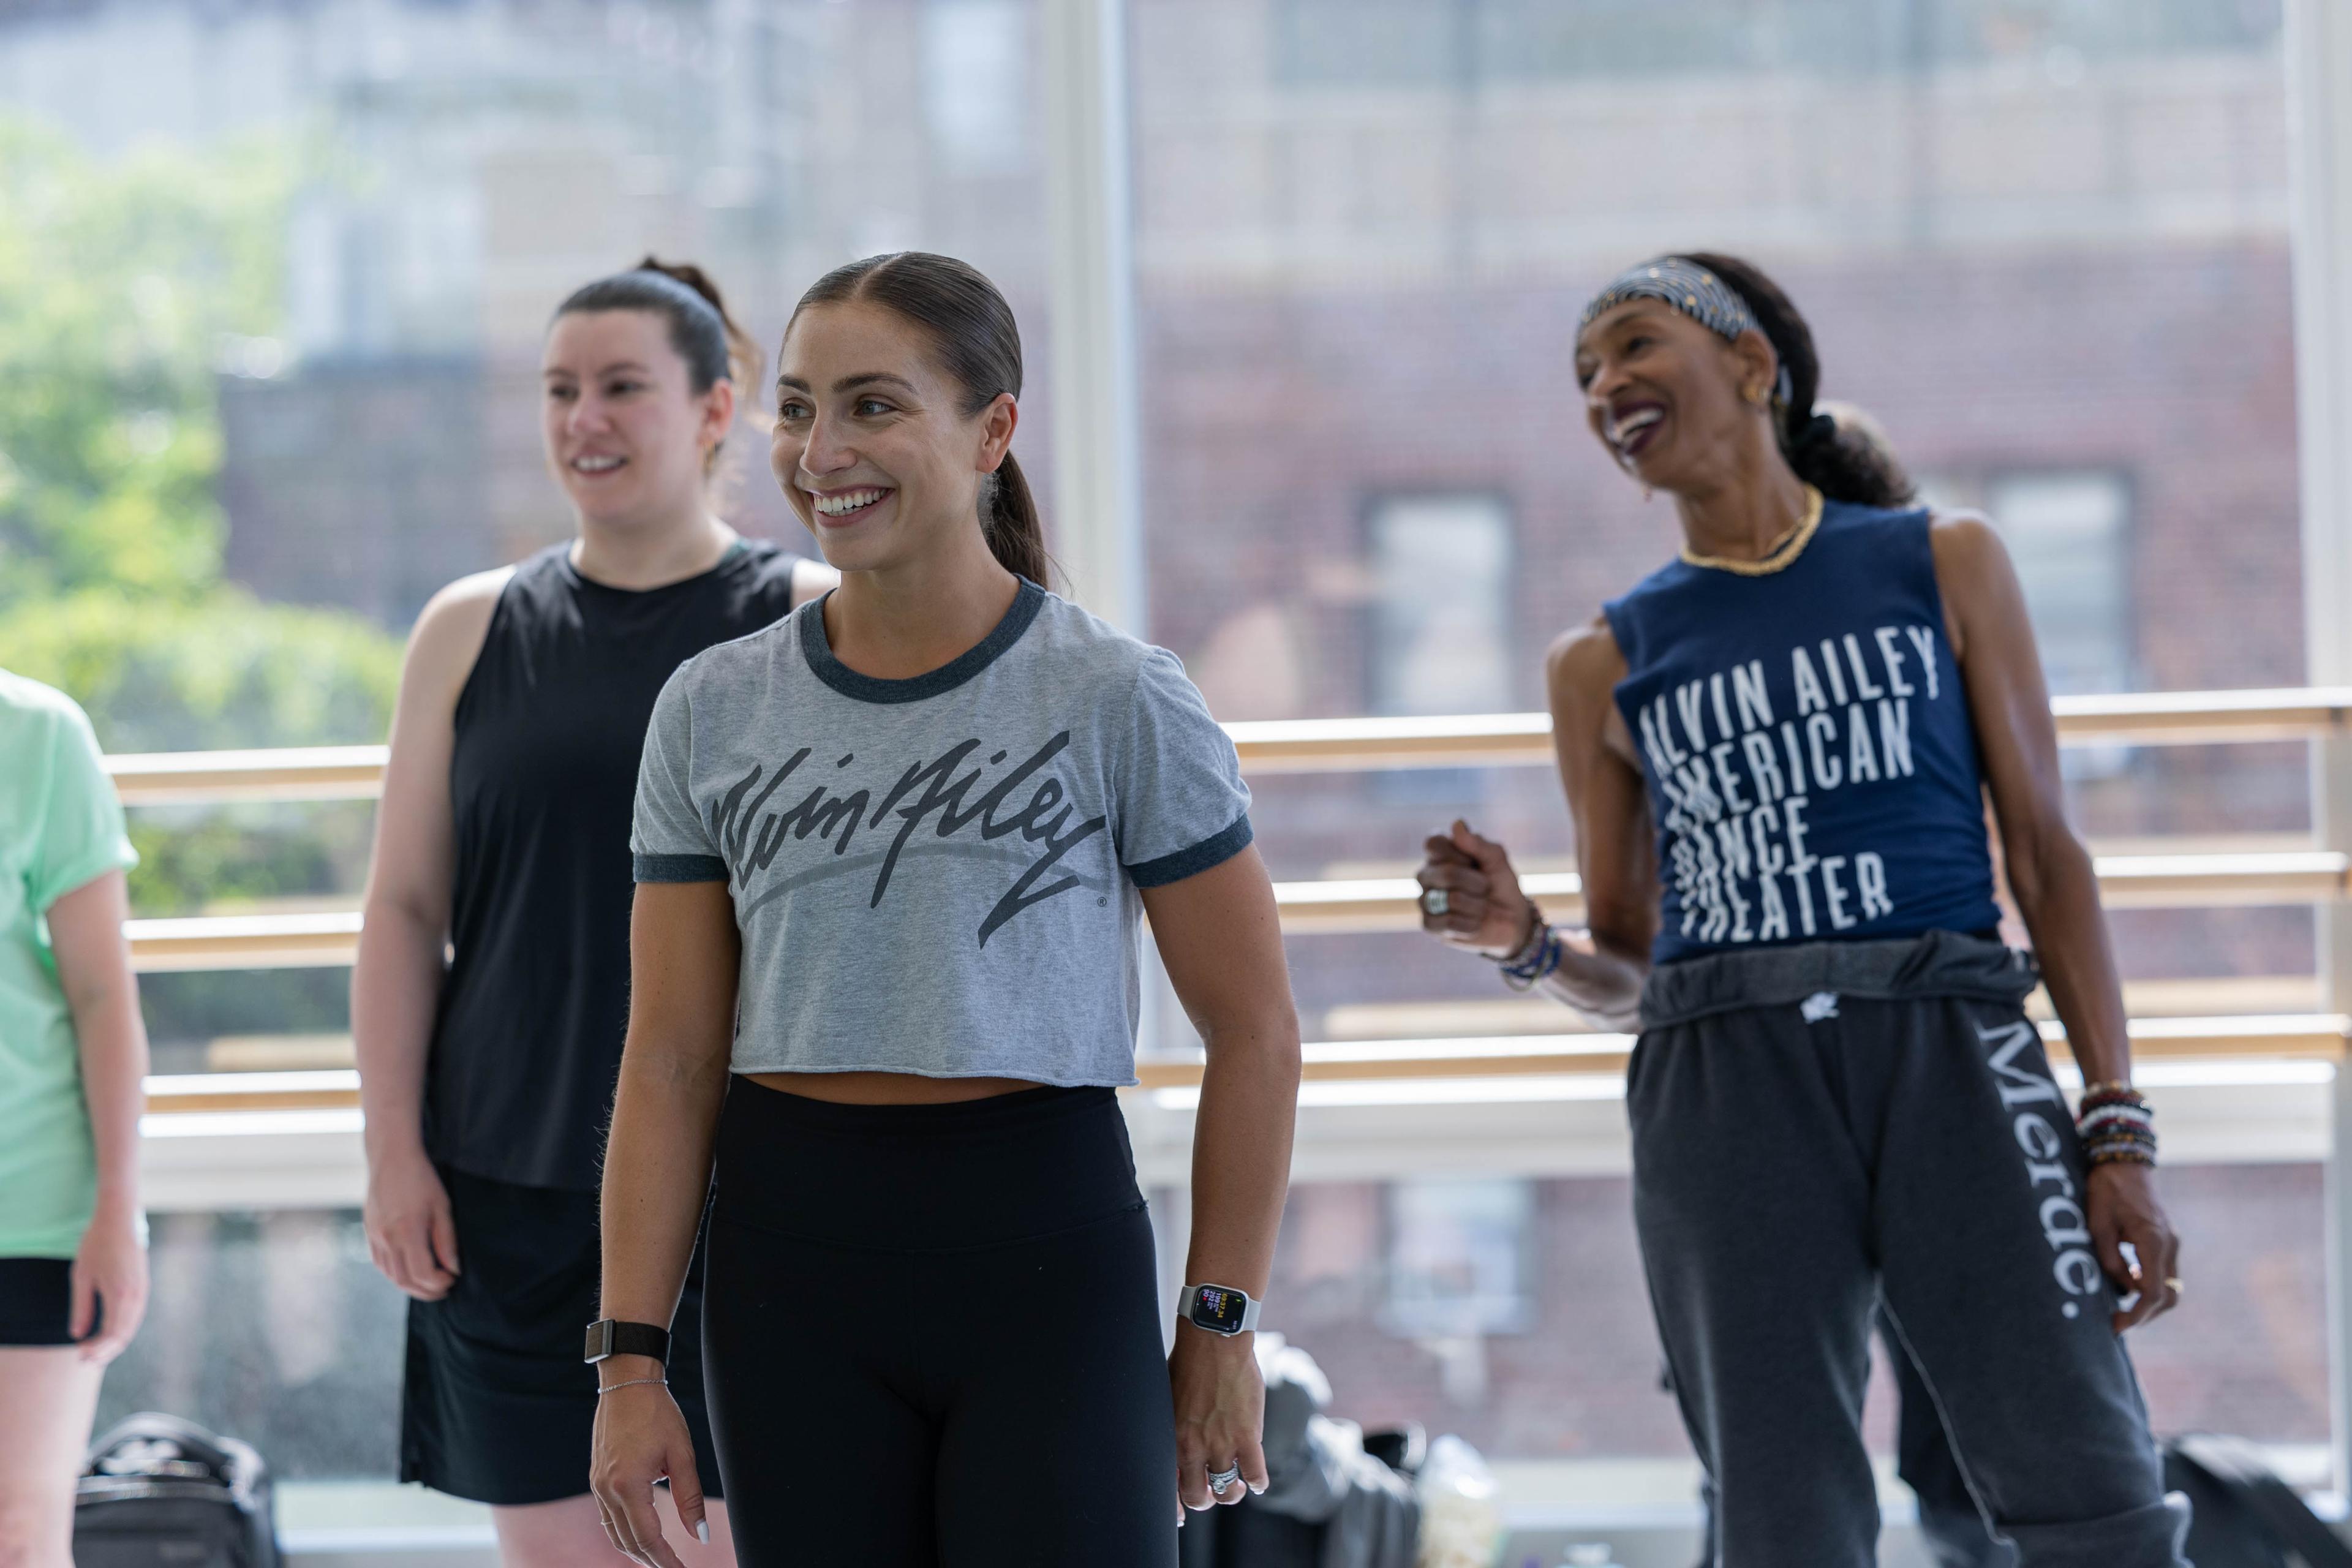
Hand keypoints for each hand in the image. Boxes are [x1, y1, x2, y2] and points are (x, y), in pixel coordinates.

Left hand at [72, 1203, 147, 1363]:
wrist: (119, 1219)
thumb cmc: (97, 1245)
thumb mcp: (82, 1277)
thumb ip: (81, 1308)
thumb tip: (78, 1335)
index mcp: (121, 1295)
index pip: (114, 1335)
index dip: (99, 1350)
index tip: (81, 1356)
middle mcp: (137, 1295)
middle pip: (126, 1334)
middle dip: (106, 1350)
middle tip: (84, 1358)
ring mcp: (143, 1290)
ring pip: (132, 1325)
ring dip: (114, 1340)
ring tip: (93, 1348)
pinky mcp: (143, 1285)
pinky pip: (135, 1314)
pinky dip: (122, 1327)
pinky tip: (107, 1329)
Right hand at [364, 1141, 459, 1300]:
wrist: (391, 1159)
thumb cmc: (421, 1180)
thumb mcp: (442, 1207)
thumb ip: (447, 1241)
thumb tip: (453, 1269)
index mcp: (407, 1232)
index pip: (422, 1274)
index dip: (439, 1283)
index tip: (454, 1278)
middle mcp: (387, 1239)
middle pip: (404, 1281)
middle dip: (426, 1291)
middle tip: (445, 1289)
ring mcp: (374, 1237)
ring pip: (391, 1276)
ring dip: (411, 1286)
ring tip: (431, 1284)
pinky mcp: (369, 1234)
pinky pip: (381, 1264)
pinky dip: (396, 1274)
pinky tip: (411, 1272)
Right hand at [591, 1375, 707, 1567]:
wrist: (627, 1383)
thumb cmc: (658, 1413)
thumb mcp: (681, 1454)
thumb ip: (690, 1498)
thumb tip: (700, 1535)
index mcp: (628, 1485)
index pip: (647, 1538)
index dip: (665, 1560)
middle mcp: (606, 1490)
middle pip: (627, 1542)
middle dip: (650, 1561)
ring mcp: (597, 1485)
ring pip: (614, 1532)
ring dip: (636, 1550)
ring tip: (659, 1559)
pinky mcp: (596, 1478)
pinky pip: (607, 1516)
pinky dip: (624, 1531)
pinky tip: (640, 1534)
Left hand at [1170, 1326, 1268, 1524]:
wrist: (1214, 1341)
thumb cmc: (1188, 1362)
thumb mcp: (1168, 1400)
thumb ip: (1173, 1427)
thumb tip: (1175, 1442)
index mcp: (1171, 1439)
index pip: (1168, 1487)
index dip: (1175, 1508)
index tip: (1180, 1515)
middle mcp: (1193, 1448)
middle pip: (1198, 1496)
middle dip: (1205, 1500)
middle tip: (1212, 1493)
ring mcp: (1221, 1444)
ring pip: (1227, 1490)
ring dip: (1233, 1493)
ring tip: (1238, 1487)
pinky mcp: (1248, 1436)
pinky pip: (1256, 1474)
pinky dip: (1258, 1482)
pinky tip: (1258, 1481)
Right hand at [1415, 820, 1535, 956]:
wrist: (1512, 920)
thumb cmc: (1501, 885)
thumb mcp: (1497, 860)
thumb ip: (1478, 843)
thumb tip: (1457, 824)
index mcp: (1439, 853)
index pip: (1433, 843)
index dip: (1459, 854)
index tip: (1474, 862)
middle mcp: (1427, 874)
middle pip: (1446, 873)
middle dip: (1477, 883)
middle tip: (1485, 888)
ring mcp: (1425, 899)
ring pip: (1451, 899)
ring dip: (1478, 905)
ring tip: (1481, 907)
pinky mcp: (1429, 924)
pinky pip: (1447, 922)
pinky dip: (1470, 924)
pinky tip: (1474, 923)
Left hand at [2086, 1162, 2180, 1331]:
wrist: (2124, 1164)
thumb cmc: (2106, 1191)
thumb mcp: (2097, 1224)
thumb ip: (2111, 1260)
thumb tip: (2125, 1290)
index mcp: (2153, 1240)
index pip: (2154, 1291)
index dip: (2138, 1314)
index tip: (2118, 1326)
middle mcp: (2169, 1245)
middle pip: (2169, 1296)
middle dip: (2145, 1315)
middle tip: (2117, 1323)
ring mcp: (2171, 1243)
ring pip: (2170, 1288)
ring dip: (2149, 1303)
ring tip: (2121, 1312)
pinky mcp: (2167, 1242)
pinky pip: (2164, 1274)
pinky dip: (2150, 1287)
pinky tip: (2127, 1290)